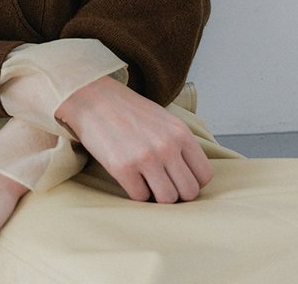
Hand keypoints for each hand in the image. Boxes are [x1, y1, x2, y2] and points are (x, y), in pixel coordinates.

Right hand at [55, 76, 212, 203]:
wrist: (92, 97)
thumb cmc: (128, 110)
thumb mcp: (164, 119)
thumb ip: (181, 145)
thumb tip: (192, 177)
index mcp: (180, 133)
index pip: (204, 176)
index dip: (191, 180)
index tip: (177, 177)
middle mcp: (167, 146)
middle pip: (188, 192)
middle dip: (175, 191)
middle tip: (160, 181)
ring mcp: (145, 158)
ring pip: (167, 199)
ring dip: (156, 195)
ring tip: (145, 179)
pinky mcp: (123, 168)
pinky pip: (140, 198)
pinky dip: (135, 191)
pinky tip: (129, 175)